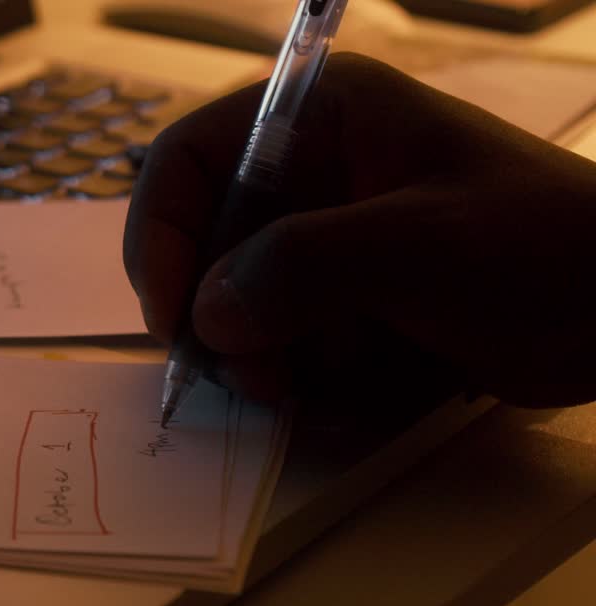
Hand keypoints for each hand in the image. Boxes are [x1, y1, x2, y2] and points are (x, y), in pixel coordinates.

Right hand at [124, 53, 595, 407]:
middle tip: (234, 372)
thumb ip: (306, 266)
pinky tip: (319, 392)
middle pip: (198, 240)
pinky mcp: (339, 299)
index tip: (171, 313)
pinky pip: (274, 336)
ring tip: (287, 390)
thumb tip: (207, 316)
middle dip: (205, 311)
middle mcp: (305, 174)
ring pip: (230, 300)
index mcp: (317, 119)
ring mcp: (322, 242)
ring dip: (244, 353)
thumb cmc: (539, 247)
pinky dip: (282, 371)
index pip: (189, 160)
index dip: (159, 233)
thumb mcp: (422, 243)